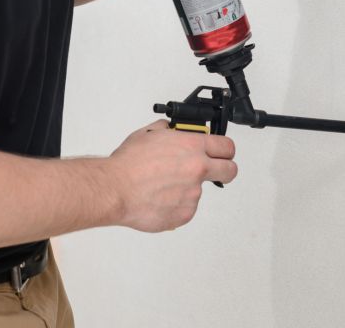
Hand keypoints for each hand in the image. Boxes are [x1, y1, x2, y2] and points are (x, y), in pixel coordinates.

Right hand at [108, 120, 236, 231]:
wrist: (114, 189)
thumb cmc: (128, 163)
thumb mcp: (151, 133)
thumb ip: (170, 131)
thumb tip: (173, 131)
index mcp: (193, 146)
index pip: (227, 147)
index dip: (226, 150)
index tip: (224, 153)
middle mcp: (198, 169)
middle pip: (230, 170)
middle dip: (224, 169)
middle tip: (214, 170)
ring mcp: (193, 194)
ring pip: (199, 191)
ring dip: (187, 189)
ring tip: (163, 186)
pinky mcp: (184, 214)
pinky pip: (186, 209)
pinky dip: (176, 205)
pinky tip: (160, 198)